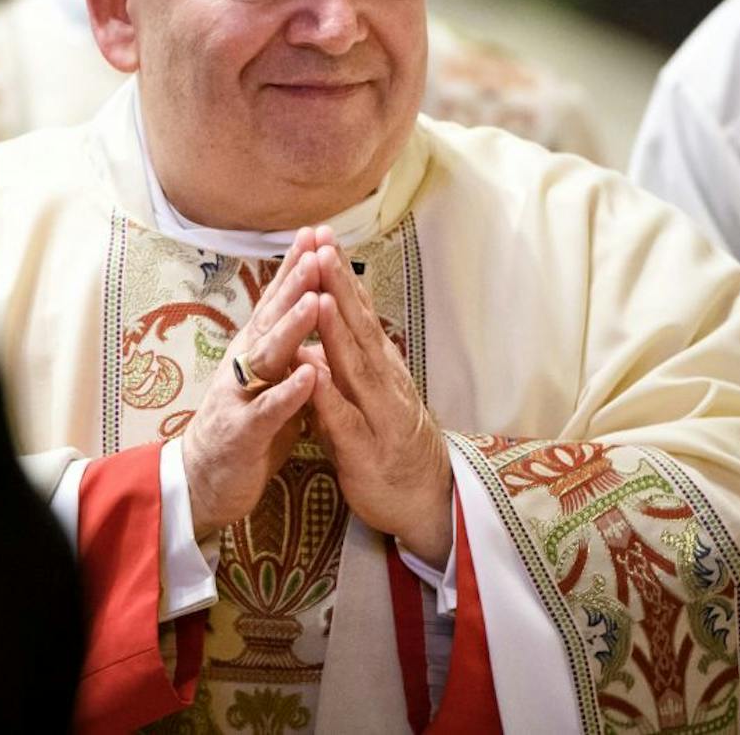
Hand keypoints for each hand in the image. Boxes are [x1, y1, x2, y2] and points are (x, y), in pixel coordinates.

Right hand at [181, 229, 321, 539]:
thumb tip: (314, 304)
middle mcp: (244, 363)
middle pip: (272, 317)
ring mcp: (240, 395)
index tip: (316, 233)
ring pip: (268, 356)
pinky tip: (309, 375)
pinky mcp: (242, 431)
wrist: (204, 480)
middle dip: (296, 284)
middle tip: (317, 251)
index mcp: (255, 349)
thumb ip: (289, 346)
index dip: (295, 268)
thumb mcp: (270, 377)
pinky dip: (289, 392)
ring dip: (293, 328)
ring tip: (315, 301)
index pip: (277, 301)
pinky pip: (267, 408)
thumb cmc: (246, 424)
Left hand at [305, 228, 452, 566]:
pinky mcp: (367, 451)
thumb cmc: (389, 443)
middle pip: (357, 326)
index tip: (322, 237)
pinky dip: (329, 392)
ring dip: (338, 329)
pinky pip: (345, 418)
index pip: (356, 312)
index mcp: (379, 366)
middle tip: (321, 244)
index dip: (339, 275)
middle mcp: (383, 381)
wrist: (426, 502)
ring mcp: (379, 414)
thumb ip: (346, 360)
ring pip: (355, 365)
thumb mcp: (366, 394)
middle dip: (337, 285)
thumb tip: (324, 321)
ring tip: (320, 292)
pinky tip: (314, 371)